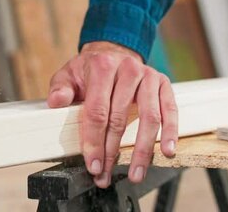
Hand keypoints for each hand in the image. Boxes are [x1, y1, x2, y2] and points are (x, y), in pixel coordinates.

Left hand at [47, 41, 177, 187]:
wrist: (112, 53)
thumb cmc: (89, 70)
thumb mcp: (68, 75)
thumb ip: (60, 89)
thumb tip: (57, 102)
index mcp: (102, 66)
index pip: (97, 110)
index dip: (94, 141)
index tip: (92, 164)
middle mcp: (128, 68)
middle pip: (120, 118)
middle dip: (112, 152)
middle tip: (106, 174)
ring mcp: (148, 76)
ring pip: (149, 118)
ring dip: (142, 150)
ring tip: (135, 173)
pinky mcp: (163, 84)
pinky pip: (170, 111)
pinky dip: (170, 132)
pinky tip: (167, 150)